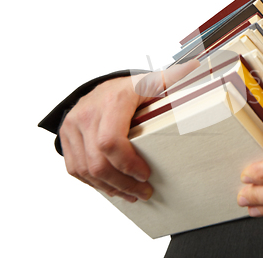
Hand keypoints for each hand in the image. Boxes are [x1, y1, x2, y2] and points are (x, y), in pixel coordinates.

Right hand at [59, 60, 199, 201]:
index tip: (146, 174)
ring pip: (85, 170)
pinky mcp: (67, 138)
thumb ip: (172, 78)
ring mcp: (73, 127)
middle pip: (98, 162)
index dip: (128, 164)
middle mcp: (88, 113)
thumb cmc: (131, 88)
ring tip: (131, 194)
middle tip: (144, 192)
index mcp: (113, 101)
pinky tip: (112, 188)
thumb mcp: (152, 82)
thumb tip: (195, 67)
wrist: (102, 86)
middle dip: (123, 183)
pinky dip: (95, 183)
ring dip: (110, 188)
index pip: (111, 141)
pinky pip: (75, 169)